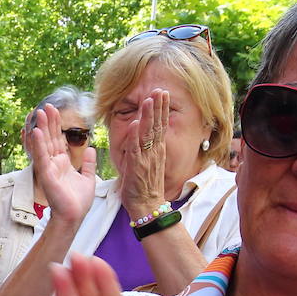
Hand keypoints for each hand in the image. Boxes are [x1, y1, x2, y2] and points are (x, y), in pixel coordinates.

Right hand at [27, 104, 96, 226]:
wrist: (74, 216)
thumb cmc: (79, 202)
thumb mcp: (88, 178)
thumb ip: (89, 163)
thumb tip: (91, 149)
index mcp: (62, 163)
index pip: (57, 140)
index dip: (56, 125)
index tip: (54, 111)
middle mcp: (53, 164)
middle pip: (49, 138)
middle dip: (48, 122)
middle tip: (45, 106)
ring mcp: (48, 168)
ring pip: (43, 144)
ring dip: (41, 128)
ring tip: (39, 112)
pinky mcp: (46, 174)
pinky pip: (41, 156)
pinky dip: (38, 144)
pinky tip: (36, 131)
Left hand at [118, 89, 169, 216]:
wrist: (147, 206)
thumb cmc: (144, 186)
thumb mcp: (147, 163)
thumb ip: (144, 147)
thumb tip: (139, 131)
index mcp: (157, 150)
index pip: (160, 126)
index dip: (160, 110)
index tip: (161, 94)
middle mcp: (154, 152)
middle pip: (157, 125)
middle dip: (158, 107)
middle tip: (160, 90)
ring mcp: (146, 158)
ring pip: (148, 133)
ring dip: (149, 116)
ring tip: (150, 99)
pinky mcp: (137, 166)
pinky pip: (135, 149)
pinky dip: (135, 136)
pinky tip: (135, 123)